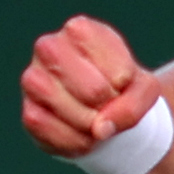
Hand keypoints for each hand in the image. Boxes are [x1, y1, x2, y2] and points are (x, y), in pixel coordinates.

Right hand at [21, 15, 161, 157]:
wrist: (104, 110)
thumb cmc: (123, 89)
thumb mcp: (144, 90)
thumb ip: (133, 105)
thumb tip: (99, 129)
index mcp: (80, 30)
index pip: (118, 73)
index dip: (126, 88)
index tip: (121, 82)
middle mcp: (49, 47)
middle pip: (93, 91)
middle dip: (108, 108)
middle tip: (106, 103)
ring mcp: (33, 78)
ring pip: (69, 112)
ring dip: (91, 127)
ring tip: (95, 121)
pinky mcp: (29, 110)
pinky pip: (55, 134)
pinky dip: (75, 142)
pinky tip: (81, 135)